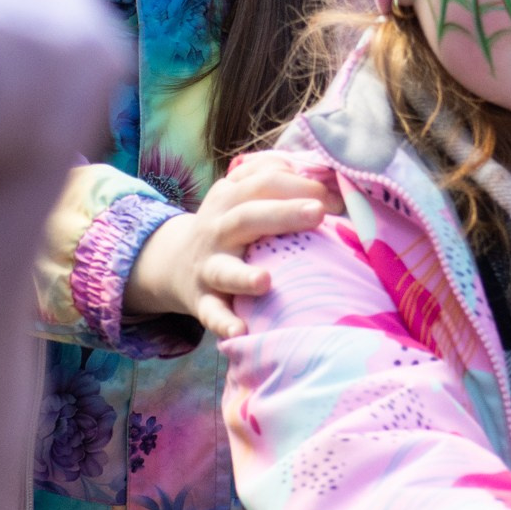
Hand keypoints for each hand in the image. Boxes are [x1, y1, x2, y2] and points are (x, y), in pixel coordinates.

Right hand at [129, 152, 343, 338]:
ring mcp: (208, 266)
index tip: (335, 197)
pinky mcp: (203, 301)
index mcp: (231, 197)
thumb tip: (326, 177)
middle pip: (249, 216)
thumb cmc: (230, 225)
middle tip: (319, 212)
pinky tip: (240, 332)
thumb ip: (274, 178)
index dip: (301, 185)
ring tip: (265, 281)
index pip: (265, 181)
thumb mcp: (242, 194)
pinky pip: (212, 313)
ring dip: (244, 276)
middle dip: (284, 213)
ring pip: (225, 269)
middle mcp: (218, 229)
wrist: (174, 263)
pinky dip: (224, 323)